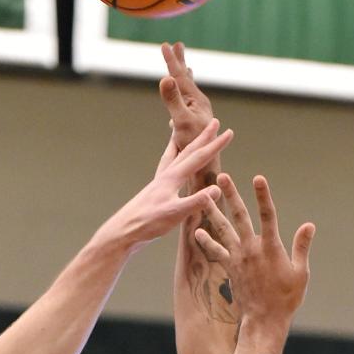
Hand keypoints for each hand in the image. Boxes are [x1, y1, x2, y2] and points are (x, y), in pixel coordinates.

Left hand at [98, 120, 231, 253]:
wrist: (123, 231)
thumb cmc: (147, 224)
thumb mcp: (174, 214)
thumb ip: (196, 201)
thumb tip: (217, 189)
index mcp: (173, 178)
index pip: (199, 157)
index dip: (215, 145)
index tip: (230, 132)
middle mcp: (166, 175)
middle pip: (188, 150)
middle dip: (203, 137)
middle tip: (215, 122)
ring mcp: (159, 182)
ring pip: (175, 156)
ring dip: (185, 144)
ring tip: (186, 132)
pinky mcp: (154, 191)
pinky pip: (167, 168)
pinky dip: (172, 160)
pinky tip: (172, 164)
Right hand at [160, 41, 216, 159]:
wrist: (206, 167)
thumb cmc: (195, 146)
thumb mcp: (181, 121)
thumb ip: (173, 100)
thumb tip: (166, 78)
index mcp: (196, 101)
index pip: (180, 76)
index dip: (171, 61)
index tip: (164, 44)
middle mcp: (198, 105)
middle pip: (187, 79)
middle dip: (180, 62)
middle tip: (177, 44)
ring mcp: (197, 115)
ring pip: (188, 92)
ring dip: (184, 79)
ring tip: (185, 68)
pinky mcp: (194, 125)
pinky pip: (186, 106)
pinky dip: (182, 99)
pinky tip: (180, 104)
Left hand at [194, 172, 313, 326]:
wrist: (264, 321)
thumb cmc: (286, 299)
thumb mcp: (301, 273)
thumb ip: (302, 247)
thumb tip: (309, 225)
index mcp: (271, 247)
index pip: (267, 215)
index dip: (263, 195)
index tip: (258, 178)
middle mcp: (252, 249)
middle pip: (240, 216)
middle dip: (231, 195)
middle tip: (221, 176)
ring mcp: (238, 258)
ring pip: (223, 230)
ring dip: (213, 212)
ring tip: (203, 196)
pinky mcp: (230, 269)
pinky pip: (216, 252)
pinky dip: (207, 241)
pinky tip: (197, 230)